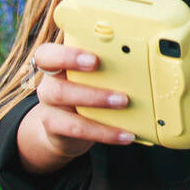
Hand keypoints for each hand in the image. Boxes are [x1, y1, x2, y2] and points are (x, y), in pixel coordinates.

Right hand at [17, 43, 134, 167]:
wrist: (66, 128)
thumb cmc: (86, 91)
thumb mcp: (93, 77)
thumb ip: (106, 68)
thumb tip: (142, 65)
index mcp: (57, 65)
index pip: (47, 55)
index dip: (67, 56)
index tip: (94, 59)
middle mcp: (49, 84)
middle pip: (56, 84)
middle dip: (89, 88)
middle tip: (118, 89)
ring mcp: (49, 107)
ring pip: (64, 103)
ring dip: (97, 101)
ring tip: (124, 103)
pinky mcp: (55, 127)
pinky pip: (77, 129)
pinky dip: (105, 132)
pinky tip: (125, 134)